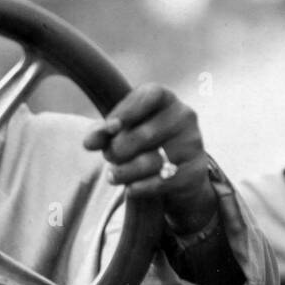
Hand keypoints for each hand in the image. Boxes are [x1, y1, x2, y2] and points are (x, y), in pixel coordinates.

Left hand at [82, 83, 218, 234]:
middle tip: (109, 156)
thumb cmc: (142, 142)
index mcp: (165, 98)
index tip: (110, 127)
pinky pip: (163, 181)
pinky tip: (130, 189)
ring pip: (152, 161)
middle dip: (119, 149)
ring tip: (112, 176)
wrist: (178, 171)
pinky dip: (142, 187)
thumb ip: (103, 132)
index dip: (128, 110)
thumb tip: (89, 143)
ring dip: (125, 171)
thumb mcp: (122, 131)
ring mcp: (193, 143)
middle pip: (146, 134)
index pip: (151, 95)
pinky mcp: (195, 170)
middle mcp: (184, 116)